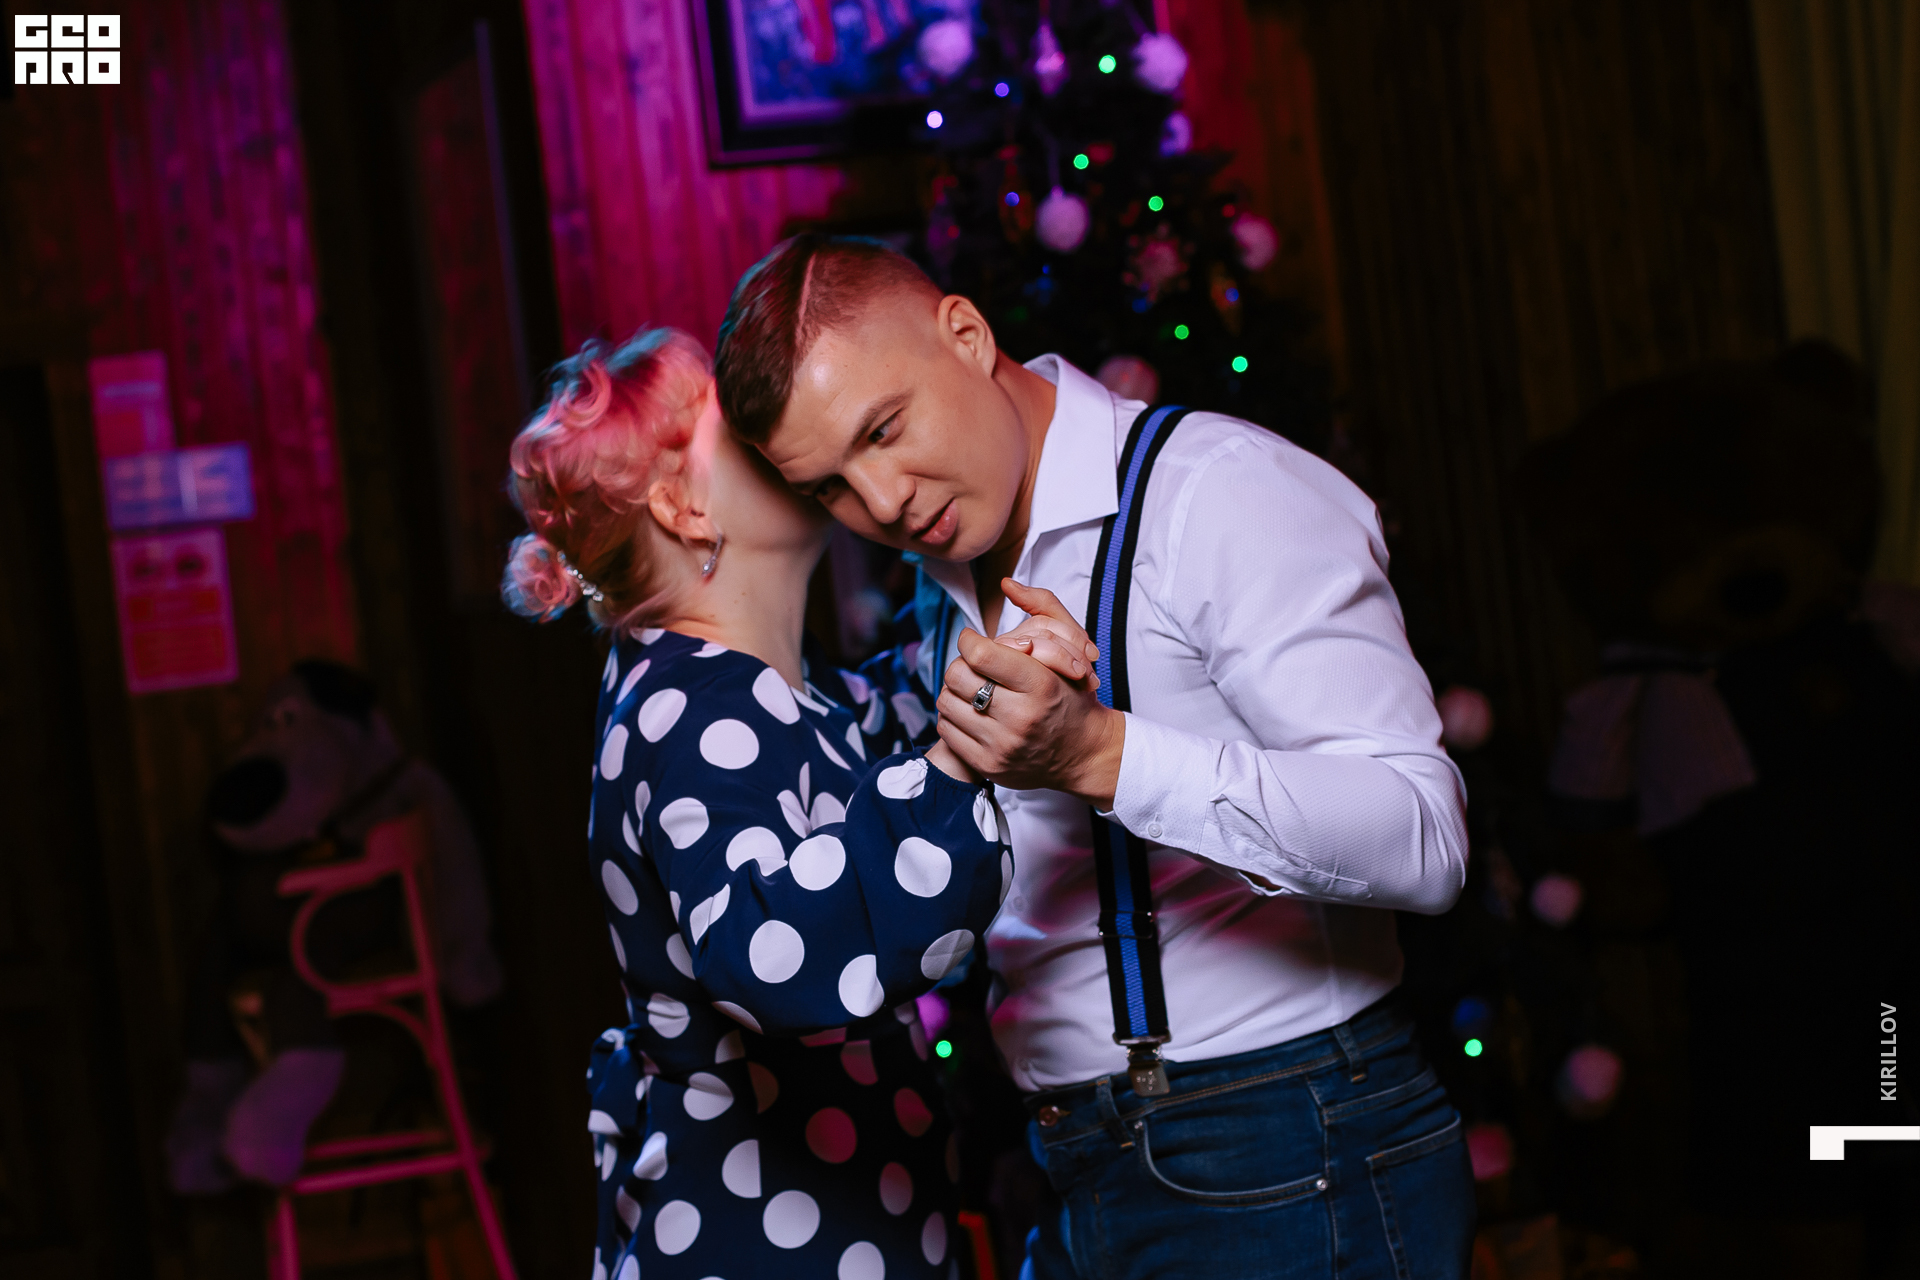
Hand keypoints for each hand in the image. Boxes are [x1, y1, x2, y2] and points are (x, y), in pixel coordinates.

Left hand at [935, 585, 1124, 803]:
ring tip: (974, 689)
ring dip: (955, 690)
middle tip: (975, 666)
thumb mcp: (1072, 648)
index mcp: (1041, 685)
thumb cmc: (1073, 696)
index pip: (980, 653)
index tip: (974, 640)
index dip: (969, 640)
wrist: (1084, 753)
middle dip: (962, 664)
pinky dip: (953, 716)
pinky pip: (946, 730)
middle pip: (957, 676)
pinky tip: (972, 713)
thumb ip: (1043, 608)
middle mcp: (1021, 717)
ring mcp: (1002, 745)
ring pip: (947, 702)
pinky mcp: (988, 765)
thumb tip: (1006, 583)